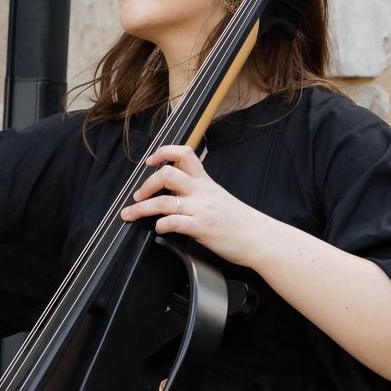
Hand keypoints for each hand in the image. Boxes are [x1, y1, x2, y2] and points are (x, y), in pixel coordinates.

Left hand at [120, 144, 272, 268]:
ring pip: (164, 201)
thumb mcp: (218, 199)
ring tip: (131, 214)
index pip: (185, 154)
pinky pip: (174, 223)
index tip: (151, 160)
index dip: (164, 152)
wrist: (259, 237)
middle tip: (138, 196)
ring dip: (142, 208)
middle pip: (168, 174)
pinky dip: (161, 225)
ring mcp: (202, 209)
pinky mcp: (202, 228)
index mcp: (206, 182)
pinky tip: (159, 228)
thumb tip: (174, 194)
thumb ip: (197, 193)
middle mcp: (202, 192)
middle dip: (146, 184)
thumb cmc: (239, 222)